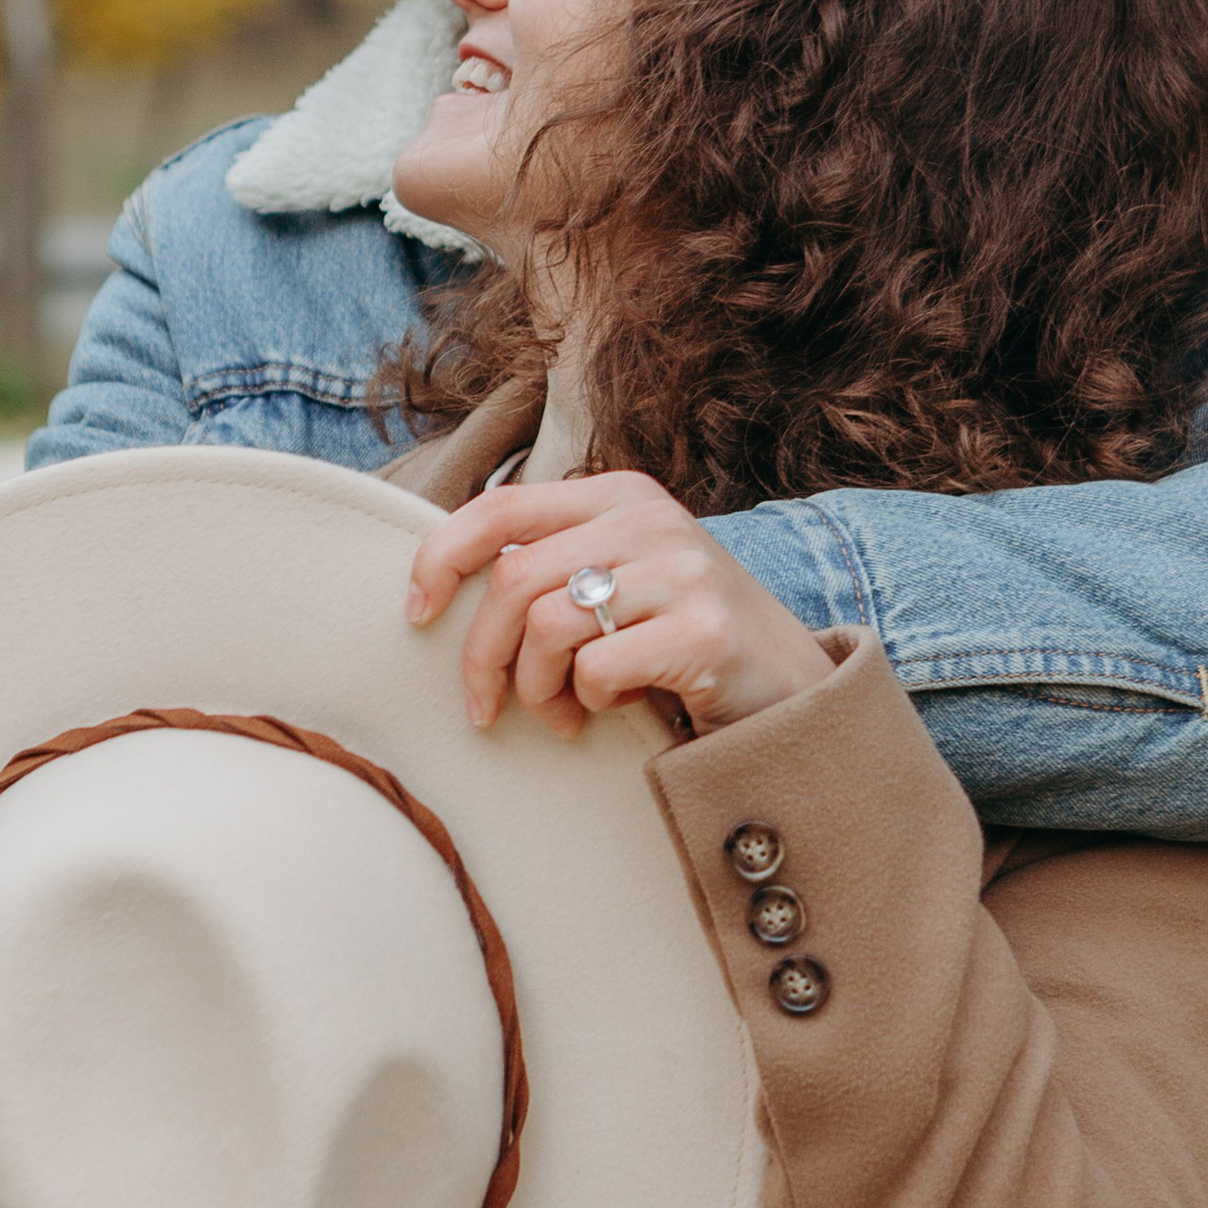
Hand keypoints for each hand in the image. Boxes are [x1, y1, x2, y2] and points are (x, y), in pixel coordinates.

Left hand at [407, 472, 839, 739]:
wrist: (791, 689)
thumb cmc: (683, 639)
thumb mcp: (621, 578)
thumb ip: (555, 564)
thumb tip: (445, 581)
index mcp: (620, 494)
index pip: (499, 507)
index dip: (441, 559)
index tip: (416, 614)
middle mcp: (650, 519)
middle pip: (513, 581)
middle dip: (483, 657)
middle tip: (485, 708)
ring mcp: (683, 570)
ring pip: (548, 627)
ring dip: (537, 690)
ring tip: (564, 713)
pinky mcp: (705, 629)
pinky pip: (598, 669)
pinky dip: (591, 702)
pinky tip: (620, 706)